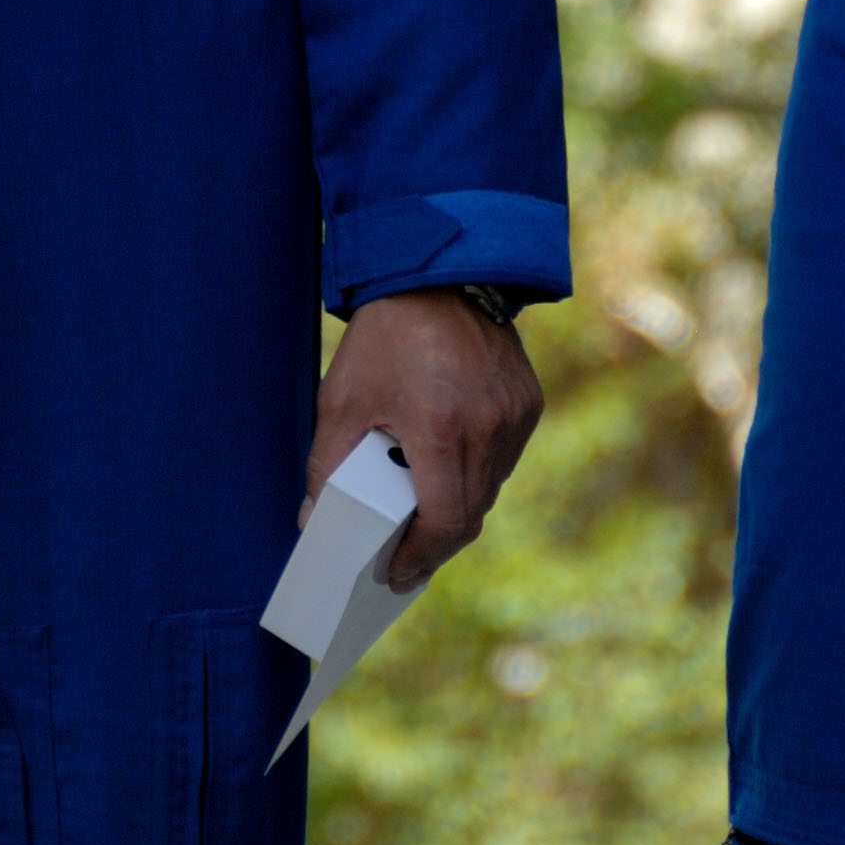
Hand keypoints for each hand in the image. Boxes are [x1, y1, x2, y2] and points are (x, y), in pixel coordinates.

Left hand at [308, 287, 543, 590]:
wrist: (439, 272)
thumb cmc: (386, 336)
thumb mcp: (341, 398)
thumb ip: (327, 465)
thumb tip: (315, 520)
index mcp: (441, 429)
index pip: (442, 522)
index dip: (418, 557)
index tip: (395, 573)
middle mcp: (489, 428)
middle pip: (469, 516)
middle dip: (434, 543)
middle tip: (404, 556)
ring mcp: (516, 416)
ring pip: (490, 491)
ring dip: (458, 507)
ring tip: (421, 511)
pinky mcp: (529, 403)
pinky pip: (504, 459)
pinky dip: (477, 473)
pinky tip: (448, 464)